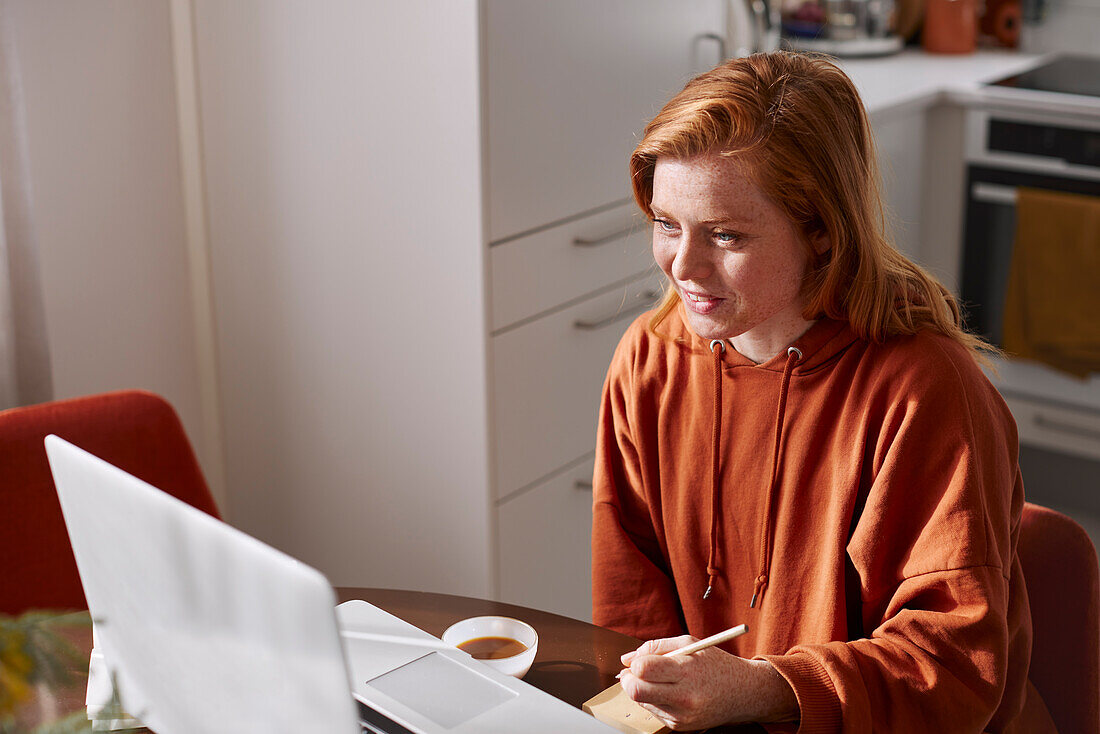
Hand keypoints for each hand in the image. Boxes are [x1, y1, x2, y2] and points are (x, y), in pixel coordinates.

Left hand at [618, 635, 797, 730]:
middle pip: (635, 691)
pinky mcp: (679, 727)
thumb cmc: (716, 664)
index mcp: (687, 671)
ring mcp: (681, 715)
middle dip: (628, 679)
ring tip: (661, 680)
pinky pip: (653, 711)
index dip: (635, 663)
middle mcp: (684, 697)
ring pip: (642, 702)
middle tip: (633, 672)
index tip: (637, 661)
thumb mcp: (690, 643)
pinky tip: (671, 691)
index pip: (644, 669)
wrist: (743, 693)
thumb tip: (627, 658)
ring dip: (643, 689)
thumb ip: (655, 646)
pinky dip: (655, 699)